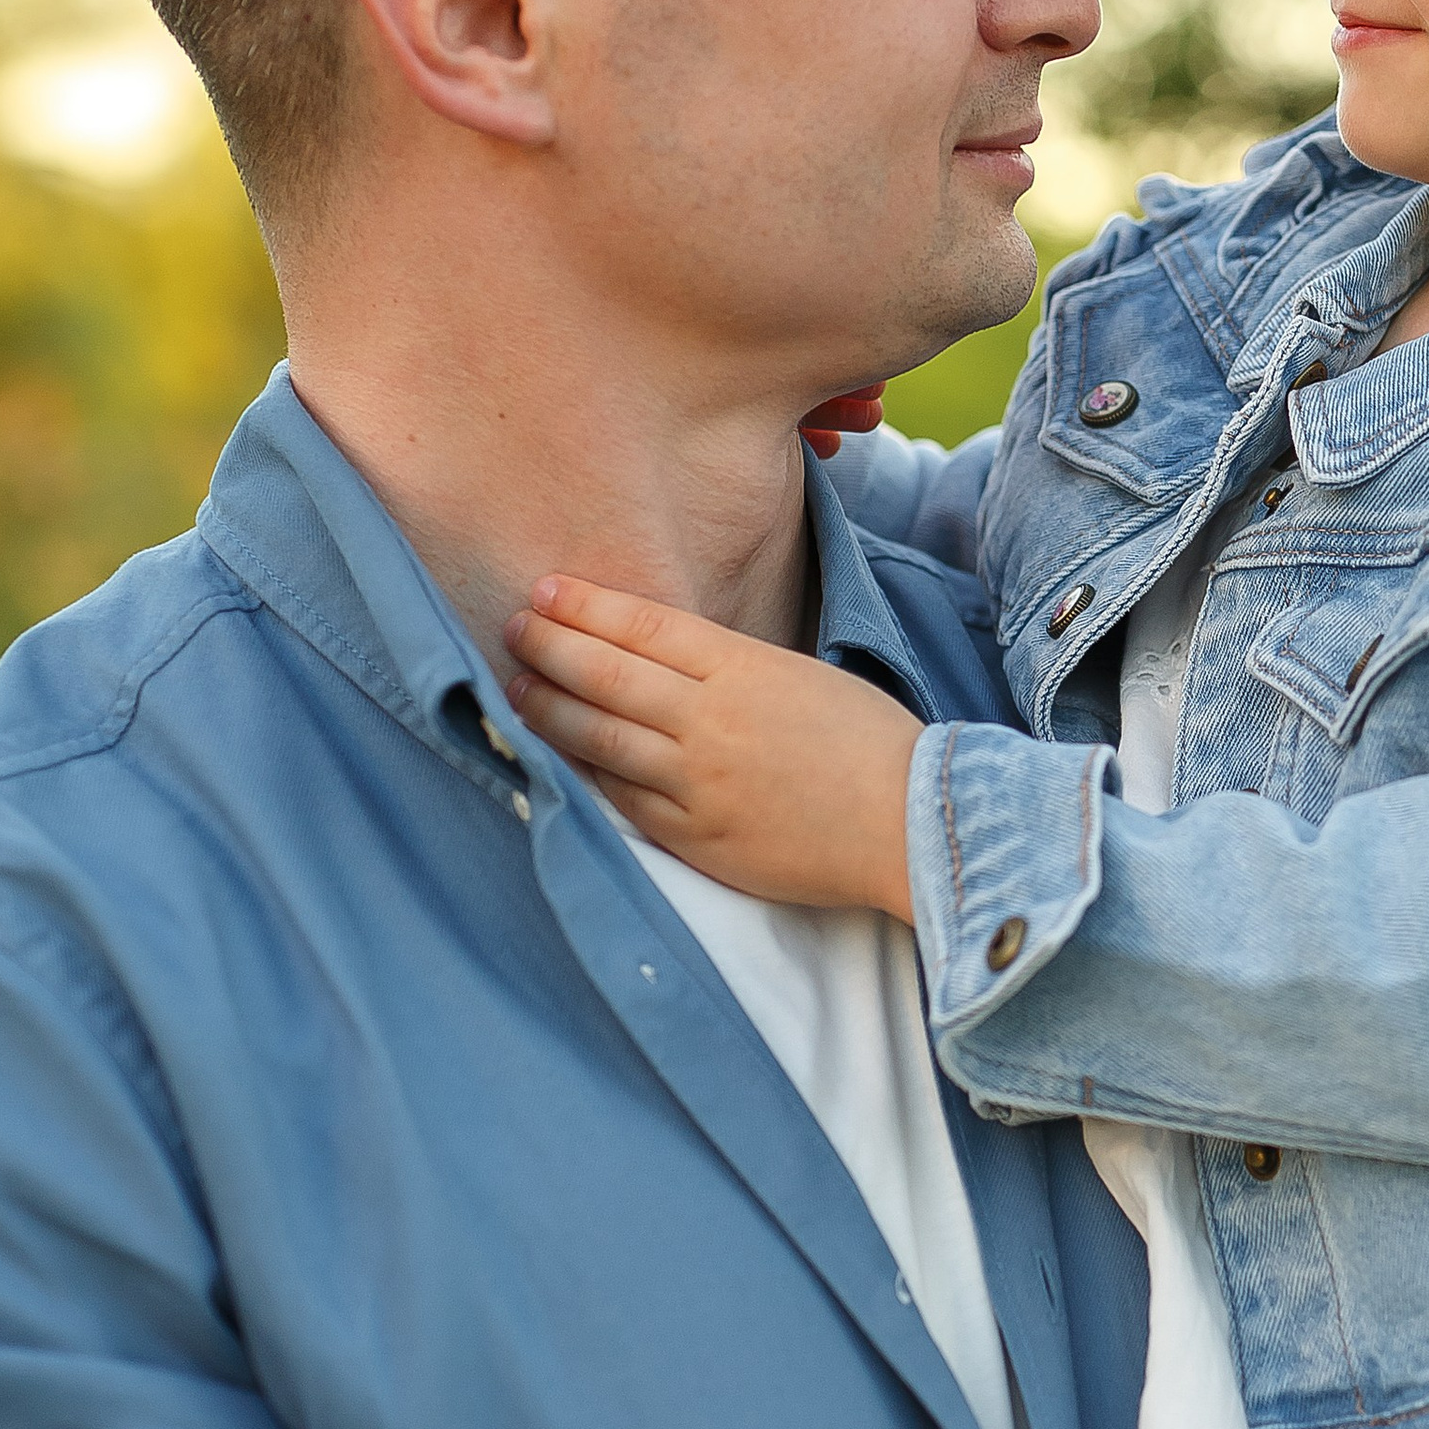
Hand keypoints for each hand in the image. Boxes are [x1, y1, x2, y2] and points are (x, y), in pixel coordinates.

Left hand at [504, 581, 921, 916]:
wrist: (913, 824)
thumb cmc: (870, 744)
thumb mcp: (801, 675)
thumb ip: (729, 669)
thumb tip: (655, 662)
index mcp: (744, 668)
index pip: (643, 625)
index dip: (586, 607)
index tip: (546, 591)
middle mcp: (711, 721)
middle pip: (606, 675)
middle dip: (550, 647)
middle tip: (515, 629)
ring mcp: (699, 783)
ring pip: (600, 738)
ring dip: (548, 709)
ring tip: (516, 689)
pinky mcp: (698, 837)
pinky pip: (624, 801)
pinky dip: (586, 773)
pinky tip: (561, 756)